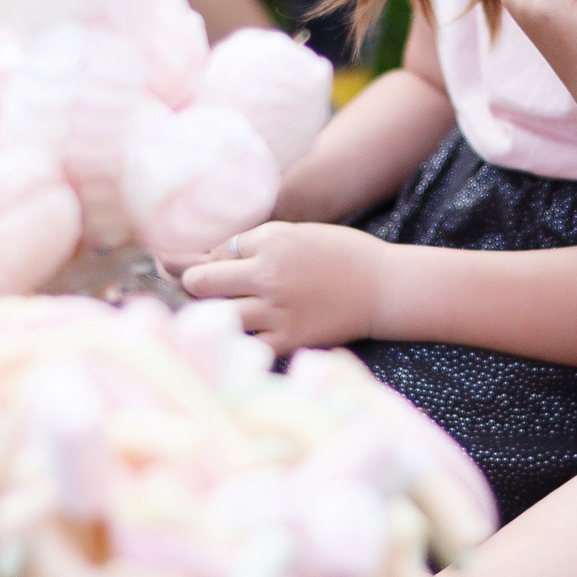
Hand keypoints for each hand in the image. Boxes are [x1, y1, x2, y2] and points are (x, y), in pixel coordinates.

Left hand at [180, 222, 387, 353]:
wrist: (383, 288)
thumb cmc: (342, 255)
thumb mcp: (298, 233)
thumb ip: (257, 243)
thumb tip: (212, 259)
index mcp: (271, 242)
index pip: (215, 252)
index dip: (212, 260)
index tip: (217, 268)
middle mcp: (269, 275)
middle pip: (202, 282)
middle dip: (193, 284)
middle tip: (194, 288)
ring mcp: (277, 311)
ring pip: (217, 315)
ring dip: (210, 313)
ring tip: (215, 312)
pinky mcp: (289, 339)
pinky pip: (244, 343)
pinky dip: (236, 339)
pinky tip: (238, 335)